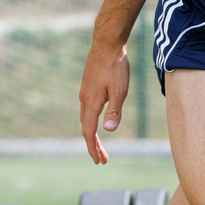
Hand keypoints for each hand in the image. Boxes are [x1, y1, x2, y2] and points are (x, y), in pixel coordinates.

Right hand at [78, 39, 129, 164]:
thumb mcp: (120, 90)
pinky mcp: (88, 85)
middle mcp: (84, 99)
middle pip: (86, 128)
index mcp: (91, 102)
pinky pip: (87, 109)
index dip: (93, 148)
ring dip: (92, 133)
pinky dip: (91, 121)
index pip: (89, 132)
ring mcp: (85, 91)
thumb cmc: (116, 66)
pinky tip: (99, 120)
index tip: (99, 161)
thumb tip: (108, 130)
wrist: (106, 43)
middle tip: (102, 159)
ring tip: (100, 145)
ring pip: (85, 118)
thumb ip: (114, 111)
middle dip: (93, 145)